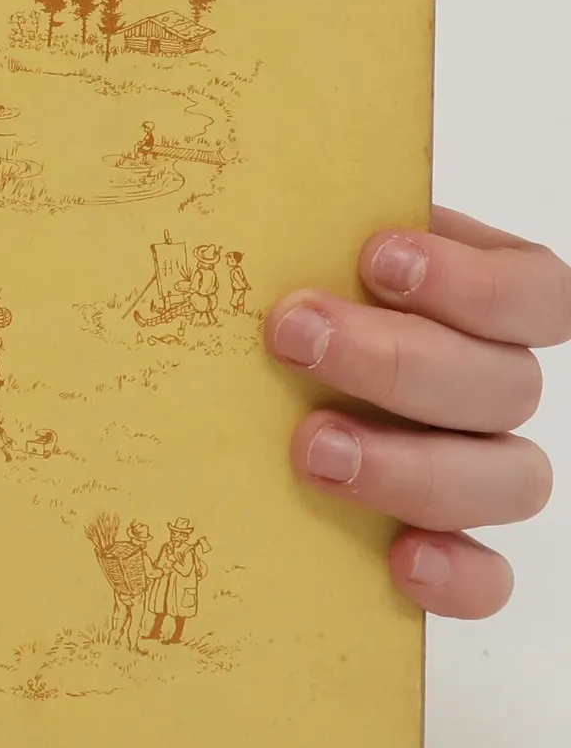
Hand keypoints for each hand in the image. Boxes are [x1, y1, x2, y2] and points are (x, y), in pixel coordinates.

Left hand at [266, 207, 569, 619]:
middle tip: (293, 337)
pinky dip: (458, 574)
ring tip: (312, 447)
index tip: (376, 258)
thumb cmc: (252, 312)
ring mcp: (470, 470)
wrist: (214, 398)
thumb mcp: (274, 254)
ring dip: (412, 464)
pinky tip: (401, 557)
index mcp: (475, 305)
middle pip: (504, 386)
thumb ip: (292, 229)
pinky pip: (488, 578)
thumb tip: (236, 170)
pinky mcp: (443, 547)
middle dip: (397, 361)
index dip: (471, 280)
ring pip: (508, 478)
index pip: (534, 291)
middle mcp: (486, 388)